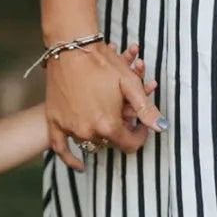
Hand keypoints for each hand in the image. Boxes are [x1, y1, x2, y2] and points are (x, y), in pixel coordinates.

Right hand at [45, 39, 163, 170]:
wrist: (70, 50)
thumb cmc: (101, 63)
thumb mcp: (129, 83)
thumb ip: (145, 109)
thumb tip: (161, 127)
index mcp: (108, 124)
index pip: (129, 144)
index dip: (140, 136)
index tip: (142, 128)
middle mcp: (88, 131)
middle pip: (110, 143)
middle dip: (120, 133)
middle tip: (125, 119)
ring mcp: (69, 129)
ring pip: (90, 143)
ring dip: (100, 136)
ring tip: (105, 121)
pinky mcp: (55, 123)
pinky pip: (61, 149)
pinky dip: (71, 159)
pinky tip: (81, 166)